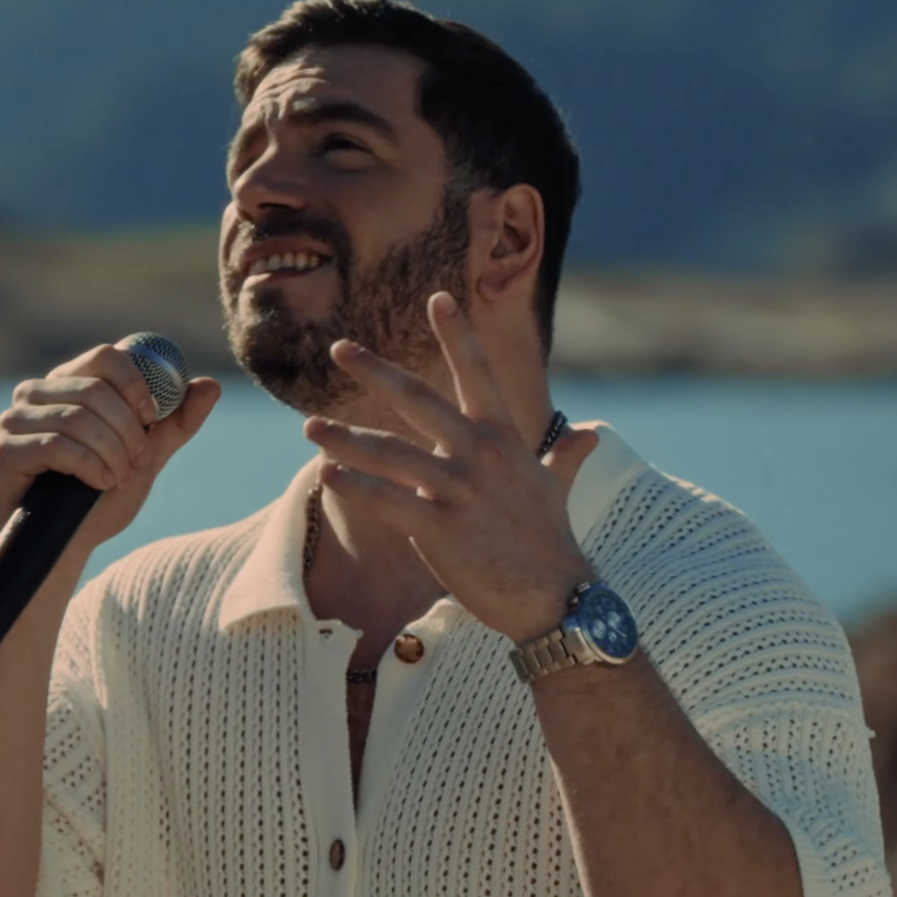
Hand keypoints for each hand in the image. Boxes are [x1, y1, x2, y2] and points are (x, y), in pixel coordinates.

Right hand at [0, 343, 221, 550]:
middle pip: (95, 389)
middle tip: (139, 461)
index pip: (106, 357)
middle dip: (128, 430)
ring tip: (118, 478)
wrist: (67, 547)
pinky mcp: (3, 452)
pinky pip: (56, 445)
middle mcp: (36, 393)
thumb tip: (211, 385)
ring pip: (78, 418)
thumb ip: (175, 423)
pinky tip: (100, 484)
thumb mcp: (146, 457)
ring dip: (112, 452)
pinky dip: (90, 466)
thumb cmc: (100, 498)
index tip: (152, 418)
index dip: (137, 384)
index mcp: (69, 383)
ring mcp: (14, 421)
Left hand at [300, 291, 599, 641]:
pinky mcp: (440, 528)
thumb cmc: (550, 543)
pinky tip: (327, 474)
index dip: (458, 335)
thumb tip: (589, 435)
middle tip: (338, 348)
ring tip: (308, 426)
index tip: (437, 298)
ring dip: (345, 438)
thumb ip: (564, 457)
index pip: (477, 374)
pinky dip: (356, 487)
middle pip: (418, 400)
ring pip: (390, 452)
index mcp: (502, 439)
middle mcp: (479, 454)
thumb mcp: (556, 489)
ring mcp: (458, 490)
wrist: (555, 598)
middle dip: (375, 372)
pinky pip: (388, 500)